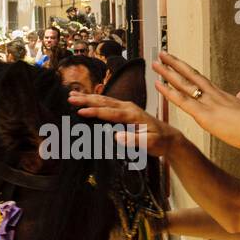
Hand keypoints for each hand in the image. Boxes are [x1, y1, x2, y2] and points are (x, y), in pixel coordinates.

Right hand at [66, 91, 182, 159]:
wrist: (170, 137)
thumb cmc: (160, 141)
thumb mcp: (150, 143)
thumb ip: (134, 140)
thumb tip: (117, 137)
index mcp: (132, 114)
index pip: (109, 112)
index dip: (94, 112)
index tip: (79, 111)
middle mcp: (128, 107)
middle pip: (103, 102)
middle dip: (86, 99)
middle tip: (70, 98)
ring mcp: (127, 107)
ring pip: (104, 100)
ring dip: (88, 97)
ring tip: (73, 95)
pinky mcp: (125, 110)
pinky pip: (108, 103)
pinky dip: (96, 100)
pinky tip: (88, 99)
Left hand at [152, 51, 239, 152]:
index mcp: (223, 96)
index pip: (201, 81)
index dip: (189, 72)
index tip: (179, 64)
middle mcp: (213, 95)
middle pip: (191, 75)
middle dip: (176, 65)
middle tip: (162, 54)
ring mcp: (208, 103)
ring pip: (184, 84)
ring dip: (168, 72)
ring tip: (155, 62)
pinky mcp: (204, 115)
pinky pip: (182, 101)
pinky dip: (168, 92)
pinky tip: (158, 84)